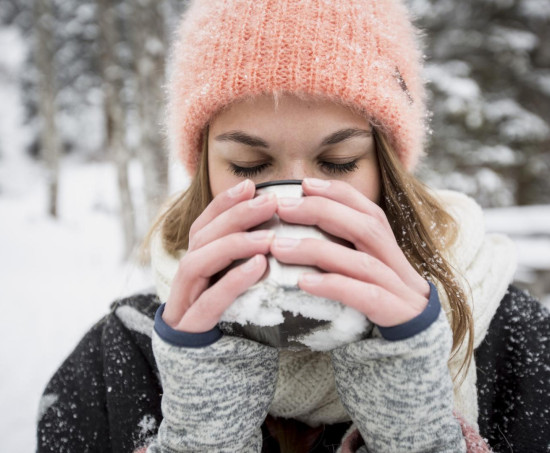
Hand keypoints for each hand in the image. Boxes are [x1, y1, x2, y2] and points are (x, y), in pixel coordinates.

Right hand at [162, 179, 276, 332]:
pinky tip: (258, 267)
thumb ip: (250, 262)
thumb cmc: (232, 324)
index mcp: (197, 265)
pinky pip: (209, 300)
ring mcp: (184, 302)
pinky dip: (233, 280)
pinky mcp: (190, 327)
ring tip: (270, 237)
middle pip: (201, 237)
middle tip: (270, 202)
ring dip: (234, 244)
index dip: (224, 203)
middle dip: (234, 215)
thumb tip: (285, 234)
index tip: (250, 185)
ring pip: (197, 262)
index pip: (204, 225)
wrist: (211, 376)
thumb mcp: (240, 287)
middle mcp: (186, 278)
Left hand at [270, 178, 429, 326]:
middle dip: (323, 211)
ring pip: (361, 262)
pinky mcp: (396, 313)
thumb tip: (297, 230)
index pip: (367, 209)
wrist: (414, 344)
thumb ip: (341, 250)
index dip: (337, 193)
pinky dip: (333, 286)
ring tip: (279, 247)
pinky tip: (303, 282)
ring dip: (317, 250)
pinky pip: (365, 297)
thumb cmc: (378, 301)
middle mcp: (395, 262)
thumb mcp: (362, 270)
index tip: (304, 184)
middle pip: (366, 227)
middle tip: (283, 208)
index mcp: (387, 247)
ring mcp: (399, 288)